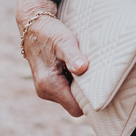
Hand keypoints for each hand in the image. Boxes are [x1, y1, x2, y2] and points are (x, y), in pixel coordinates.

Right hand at [16, 0, 88, 118]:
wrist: (33, 26)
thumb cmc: (50, 33)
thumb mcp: (64, 41)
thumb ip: (73, 56)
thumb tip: (82, 68)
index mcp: (49, 85)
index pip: (76, 109)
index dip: (89, 102)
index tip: (102, 90)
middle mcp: (45, 91)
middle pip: (74, 105)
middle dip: (86, 95)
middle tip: (99, 79)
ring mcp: (45, 89)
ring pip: (71, 97)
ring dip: (80, 87)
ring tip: (88, 71)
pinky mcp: (48, 84)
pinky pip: (66, 90)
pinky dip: (74, 82)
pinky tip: (79, 70)